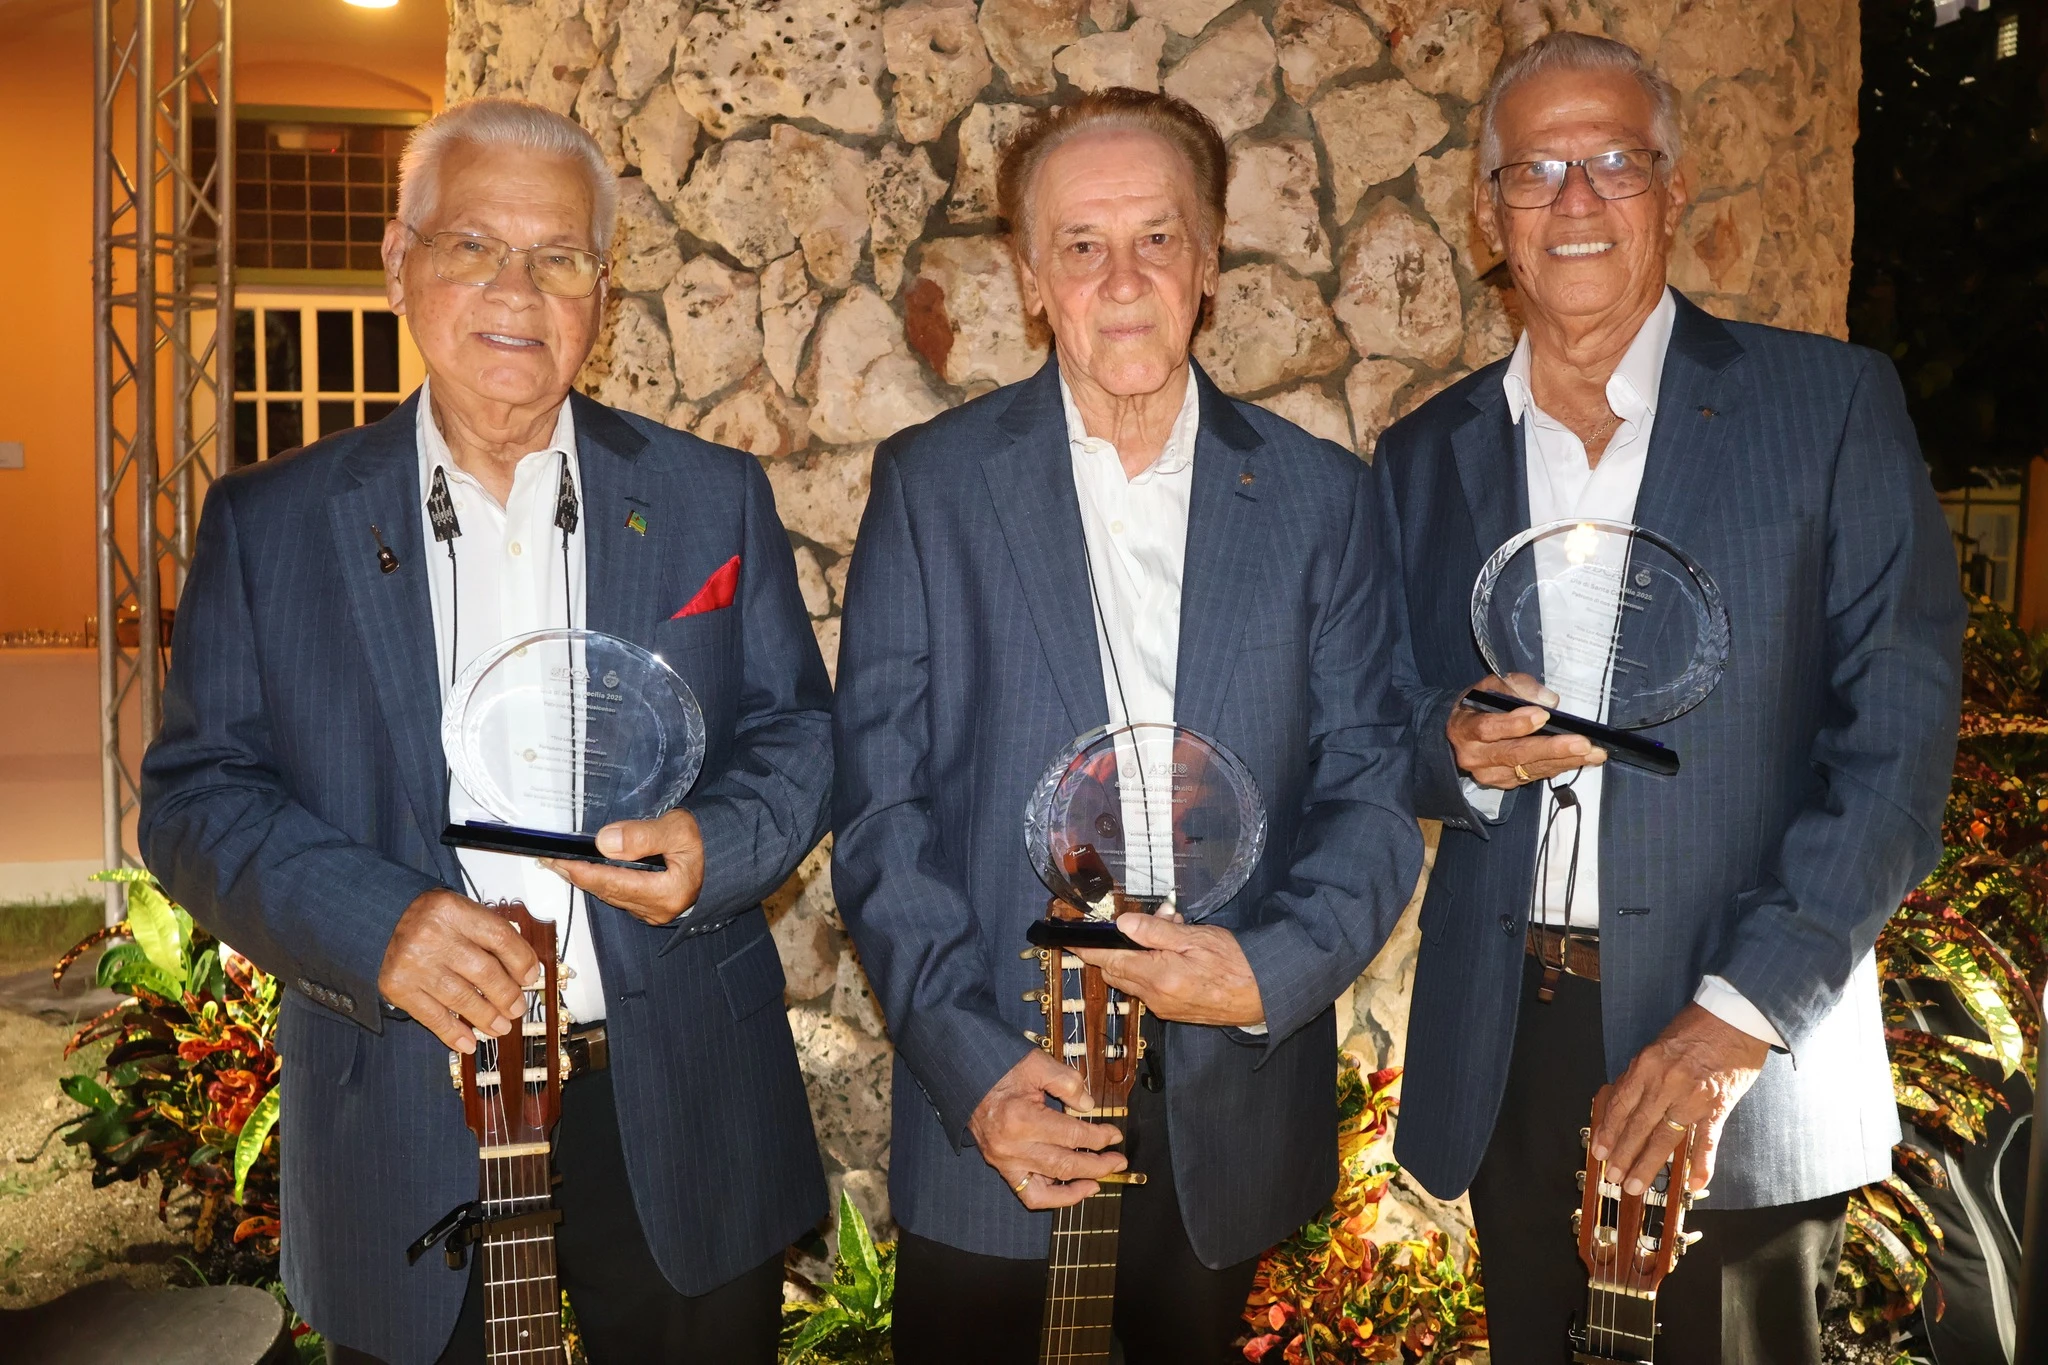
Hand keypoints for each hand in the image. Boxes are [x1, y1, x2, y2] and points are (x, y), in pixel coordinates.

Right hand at [378, 889, 541, 1053]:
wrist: (381, 921)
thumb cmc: (429, 920)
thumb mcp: (460, 913)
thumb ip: (489, 935)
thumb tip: (524, 970)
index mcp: (453, 910)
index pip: (500, 937)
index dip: (521, 961)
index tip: (530, 977)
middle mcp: (432, 936)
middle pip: (485, 972)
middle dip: (507, 996)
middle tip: (517, 1008)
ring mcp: (414, 963)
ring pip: (462, 998)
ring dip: (487, 1018)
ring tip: (500, 1027)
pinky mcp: (398, 987)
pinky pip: (433, 1016)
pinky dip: (453, 1033)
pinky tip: (469, 1042)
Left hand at [544, 808, 705, 926]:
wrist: (732, 853)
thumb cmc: (711, 840)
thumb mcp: (679, 829)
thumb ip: (642, 836)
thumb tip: (605, 842)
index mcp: (667, 893)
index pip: (611, 882)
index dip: (580, 870)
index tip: (556, 859)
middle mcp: (660, 909)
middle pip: (608, 892)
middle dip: (578, 876)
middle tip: (551, 860)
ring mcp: (657, 912)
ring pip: (613, 896)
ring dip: (589, 880)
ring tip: (564, 864)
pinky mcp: (656, 908)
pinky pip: (622, 896)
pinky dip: (605, 883)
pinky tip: (593, 871)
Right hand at [969, 1047, 1127, 1209]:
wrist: (966, 1076)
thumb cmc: (1000, 1068)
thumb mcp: (1036, 1063)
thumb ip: (1067, 1082)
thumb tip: (1088, 1105)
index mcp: (1022, 1118)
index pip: (1072, 1136)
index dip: (1099, 1137)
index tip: (1115, 1134)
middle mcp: (1012, 1146)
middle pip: (1065, 1166)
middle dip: (1098, 1166)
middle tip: (1118, 1161)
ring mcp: (1004, 1161)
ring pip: (1048, 1189)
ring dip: (1078, 1187)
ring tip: (1099, 1180)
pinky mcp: (1001, 1167)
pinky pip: (1028, 1194)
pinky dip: (1053, 1198)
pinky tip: (1072, 1189)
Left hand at [1072, 912, 1264, 1027]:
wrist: (1264, 995)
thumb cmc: (1236, 963)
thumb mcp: (1196, 938)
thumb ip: (1156, 932)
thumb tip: (1122, 922)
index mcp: (1158, 976)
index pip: (1108, 960)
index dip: (1087, 948)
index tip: (1070, 937)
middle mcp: (1155, 997)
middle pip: (1115, 970)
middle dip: (1119, 944)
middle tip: (1151, 921)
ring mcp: (1163, 1007)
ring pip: (1131, 978)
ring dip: (1137, 954)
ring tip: (1170, 930)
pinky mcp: (1173, 1011)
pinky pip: (1147, 988)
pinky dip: (1150, 968)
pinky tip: (1175, 952)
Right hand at [1449, 672, 1605, 789]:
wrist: (1461, 734)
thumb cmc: (1478, 707)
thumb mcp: (1489, 686)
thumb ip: (1515, 686)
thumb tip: (1548, 700)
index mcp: (1464, 728)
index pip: (1488, 728)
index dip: (1515, 724)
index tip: (1543, 715)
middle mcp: (1474, 757)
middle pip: (1515, 754)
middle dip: (1552, 748)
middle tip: (1582, 743)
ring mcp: (1490, 774)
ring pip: (1530, 768)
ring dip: (1565, 760)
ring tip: (1593, 752)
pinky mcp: (1505, 783)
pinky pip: (1536, 775)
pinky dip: (1560, 766)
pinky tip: (1581, 760)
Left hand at [1591, 1003, 1769, 1195]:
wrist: (1735, 1017)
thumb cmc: (1696, 1028)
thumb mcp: (1658, 1045)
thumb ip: (1642, 1074)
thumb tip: (1623, 1101)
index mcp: (1647, 1065)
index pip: (1621, 1105)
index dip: (1608, 1131)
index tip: (1599, 1150)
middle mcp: (1665, 1082)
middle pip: (1639, 1125)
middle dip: (1623, 1154)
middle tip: (1613, 1176)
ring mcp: (1692, 1096)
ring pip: (1665, 1136)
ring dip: (1648, 1163)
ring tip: (1635, 1184)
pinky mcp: (1718, 1105)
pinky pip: (1707, 1139)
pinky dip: (1701, 1163)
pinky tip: (1691, 1182)